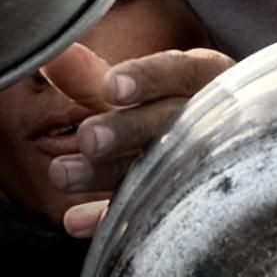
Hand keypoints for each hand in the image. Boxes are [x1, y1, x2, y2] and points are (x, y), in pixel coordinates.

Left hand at [39, 44, 234, 237]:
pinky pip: (154, 212)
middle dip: (128, 129)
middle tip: (87, 138)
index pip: (180, 72)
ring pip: (160, 167)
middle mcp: (209, 117)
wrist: (226, 147)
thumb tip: (51, 56)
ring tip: (62, 173)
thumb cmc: (169, 108)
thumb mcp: (137, 90)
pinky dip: (112, 217)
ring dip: (110, 172)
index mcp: (204, 77)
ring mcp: (203, 161)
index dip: (149, 78)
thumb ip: (90, 77)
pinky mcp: (188, 202)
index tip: (112, 85)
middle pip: (171, 121)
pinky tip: (75, 220)